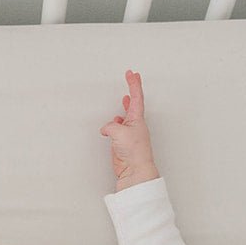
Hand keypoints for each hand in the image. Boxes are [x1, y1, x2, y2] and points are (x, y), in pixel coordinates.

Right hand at [98, 69, 159, 190]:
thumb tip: (107, 128)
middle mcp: (134, 125)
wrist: (134, 171)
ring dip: (123, 108)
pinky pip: (115, 130)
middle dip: (132, 90)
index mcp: (137, 119)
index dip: (134, 84)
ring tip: (124, 100)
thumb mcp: (120, 133)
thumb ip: (111, 126)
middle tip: (132, 78)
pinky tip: (109, 127)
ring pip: (124, 117)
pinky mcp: (121, 143)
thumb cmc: (135, 152)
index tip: (132, 73)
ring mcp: (128, 134)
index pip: (136, 97)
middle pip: (133, 103)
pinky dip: (111, 126)